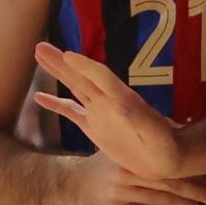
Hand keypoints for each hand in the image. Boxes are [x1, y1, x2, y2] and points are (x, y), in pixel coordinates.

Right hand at [32, 43, 190, 183]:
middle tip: (40, 47)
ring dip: (57, 72)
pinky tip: (38, 98)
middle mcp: (108, 100)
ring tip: (39, 55)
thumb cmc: (165, 145)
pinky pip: (71, 112)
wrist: (168, 157)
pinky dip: (55, 104)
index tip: (67, 56)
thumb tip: (120, 104)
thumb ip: (136, 118)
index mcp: (122, 98)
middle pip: (81, 76)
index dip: (85, 67)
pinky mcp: (95, 126)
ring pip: (74, 87)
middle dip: (61, 62)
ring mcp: (100, 112)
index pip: (101, 77)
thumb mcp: (153, 132)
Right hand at [68, 149, 205, 204]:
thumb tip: (182, 125)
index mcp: (130, 156)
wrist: (73, 184)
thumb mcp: (121, 147)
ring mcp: (120, 194)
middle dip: (193, 191)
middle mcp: (125, 174)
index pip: (165, 165)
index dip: (188, 172)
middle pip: (167, 184)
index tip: (205, 177)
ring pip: (159, 201)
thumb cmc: (104, 164)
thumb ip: (147, 139)